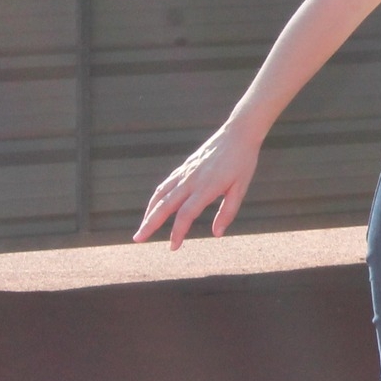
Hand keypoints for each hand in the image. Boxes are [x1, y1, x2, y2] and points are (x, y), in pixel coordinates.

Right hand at [134, 123, 262, 249]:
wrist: (238, 134)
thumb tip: (217, 234)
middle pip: (164, 206)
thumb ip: (228, 211)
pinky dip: (156, 197)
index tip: (173, 247)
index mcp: (205, 188)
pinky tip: (154, 206)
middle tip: (137, 239)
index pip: (185, 215)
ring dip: (149, 212)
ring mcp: (184, 172)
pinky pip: (165, 184)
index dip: (177, 232)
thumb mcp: (240, 188)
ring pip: (160, 194)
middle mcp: (190, 180)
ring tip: (143, 226)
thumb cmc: (242, 162)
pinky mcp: (184, 167)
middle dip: (150, 224)